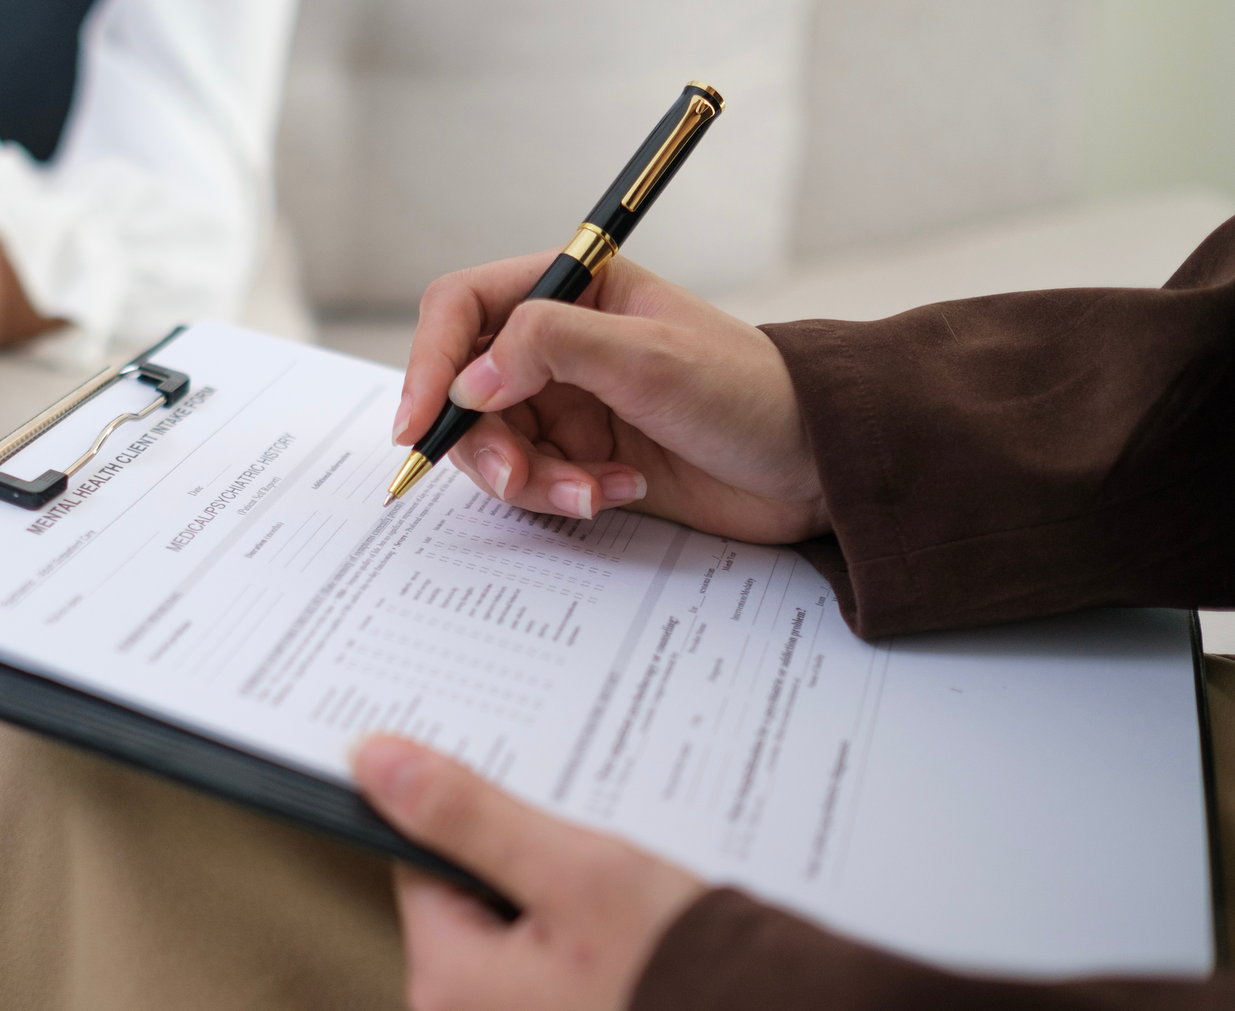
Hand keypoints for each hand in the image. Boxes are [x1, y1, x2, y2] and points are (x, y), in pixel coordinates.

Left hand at [352, 736, 704, 1010]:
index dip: (478, 823)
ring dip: (576, 922)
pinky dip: (605, 967)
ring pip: (534, 953)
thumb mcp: (574, 872)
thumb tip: (376, 763)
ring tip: (635, 911)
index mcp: (451, 988)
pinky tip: (651, 950)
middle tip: (597, 859)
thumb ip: (469, 817)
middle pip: (481, 912)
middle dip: (537, 874)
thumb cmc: (685, 981)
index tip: (525, 804)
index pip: (425, 866)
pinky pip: (572, 996)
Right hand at [396, 251, 827, 544]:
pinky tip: (616, 493)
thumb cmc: (751, 393)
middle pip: (464, 389)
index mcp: (573, 289)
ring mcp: (567, 403)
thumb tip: (468, 381)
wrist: (815, 467)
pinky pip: (531, 482)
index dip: (429, 360)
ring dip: (527, 478)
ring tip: (587, 492)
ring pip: (492, 444)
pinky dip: (561, 497)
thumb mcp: (649, 357)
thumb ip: (550, 348)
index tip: (420, 421)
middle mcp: (558, 343)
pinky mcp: (581, 457)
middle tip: (518, 478)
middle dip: (482, 442)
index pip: (463, 308)